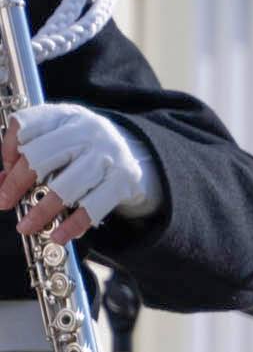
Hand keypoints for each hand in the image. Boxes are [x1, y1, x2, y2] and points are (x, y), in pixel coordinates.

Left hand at [3, 104, 154, 242]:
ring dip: (41, 211)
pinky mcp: (124, 179)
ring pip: (65, 186)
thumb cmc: (85, 150)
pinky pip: (93, 207)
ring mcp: (108, 155)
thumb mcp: (59, 142)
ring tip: (27, 227)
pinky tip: (59, 236)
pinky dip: (73, 225)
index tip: (4, 173)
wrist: (138, 153)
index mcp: (65, 115)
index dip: (8, 150)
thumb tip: (1, 185)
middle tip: (5, 202)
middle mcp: (87, 130)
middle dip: (16, 183)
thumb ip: (28, 158)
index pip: (25, 126)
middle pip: (40, 156)